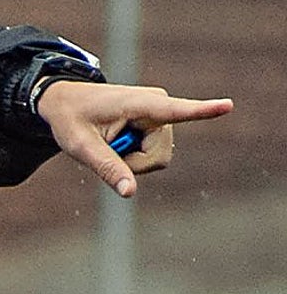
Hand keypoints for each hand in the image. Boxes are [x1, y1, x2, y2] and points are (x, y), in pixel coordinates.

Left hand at [36, 80, 233, 198]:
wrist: (64, 101)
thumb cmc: (69, 118)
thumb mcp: (80, 145)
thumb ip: (106, 167)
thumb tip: (130, 192)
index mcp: (138, 103)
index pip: (174, 110)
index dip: (203, 110)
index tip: (228, 105)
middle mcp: (156, 105)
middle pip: (159, 157)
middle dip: (133, 163)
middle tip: (105, 147)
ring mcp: (159, 115)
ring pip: (157, 159)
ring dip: (132, 159)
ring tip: (109, 139)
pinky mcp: (158, 124)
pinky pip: (153, 155)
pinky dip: (133, 156)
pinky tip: (117, 140)